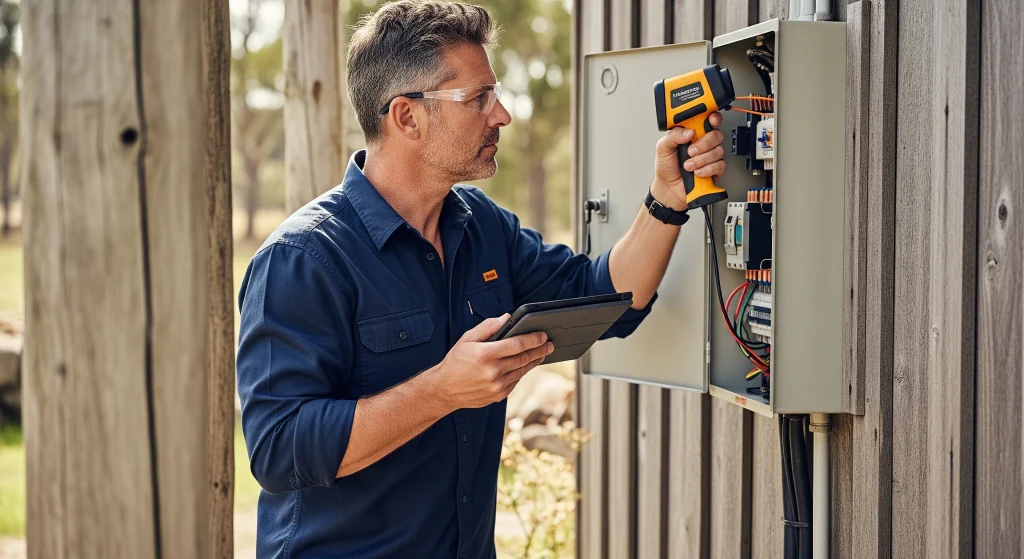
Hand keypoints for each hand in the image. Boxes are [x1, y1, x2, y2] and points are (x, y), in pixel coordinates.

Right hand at [432, 314, 553, 409]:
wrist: (444, 389)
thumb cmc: (456, 361)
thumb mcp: (467, 339)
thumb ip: (488, 327)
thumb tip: (507, 318)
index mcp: (485, 355)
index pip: (516, 345)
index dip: (533, 339)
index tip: (543, 335)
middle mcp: (492, 371)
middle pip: (523, 358)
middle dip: (539, 349)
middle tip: (549, 344)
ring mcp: (497, 385)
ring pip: (522, 370)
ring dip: (534, 361)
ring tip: (542, 353)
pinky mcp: (498, 395)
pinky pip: (515, 381)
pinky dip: (521, 371)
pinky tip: (525, 364)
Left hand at [650, 111, 725, 210]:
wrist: (668, 190)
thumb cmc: (666, 168)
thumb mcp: (662, 148)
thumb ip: (673, 135)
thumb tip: (688, 131)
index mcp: (692, 134)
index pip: (708, 120)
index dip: (713, 118)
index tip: (711, 120)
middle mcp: (703, 143)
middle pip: (716, 135)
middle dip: (703, 144)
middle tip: (690, 151)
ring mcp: (710, 157)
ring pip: (718, 151)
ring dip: (701, 159)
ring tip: (688, 165)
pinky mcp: (715, 170)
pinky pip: (720, 165)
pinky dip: (707, 169)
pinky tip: (697, 172)